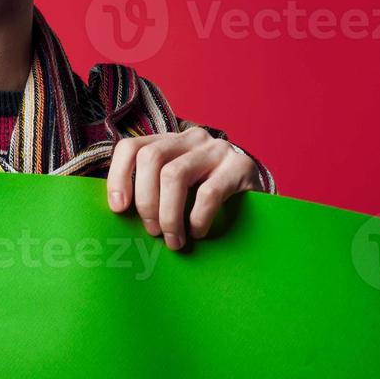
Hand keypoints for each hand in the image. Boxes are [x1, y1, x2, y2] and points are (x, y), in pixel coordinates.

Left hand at [106, 128, 262, 250]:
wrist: (261, 199)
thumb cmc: (211, 199)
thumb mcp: (179, 190)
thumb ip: (153, 192)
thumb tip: (119, 214)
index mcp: (171, 141)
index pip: (132, 147)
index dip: (118, 176)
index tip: (118, 209)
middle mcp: (192, 138)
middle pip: (151, 159)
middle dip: (145, 201)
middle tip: (152, 232)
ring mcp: (217, 149)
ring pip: (174, 175)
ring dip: (168, 214)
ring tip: (174, 240)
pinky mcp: (241, 166)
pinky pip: (208, 193)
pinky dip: (197, 219)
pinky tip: (198, 233)